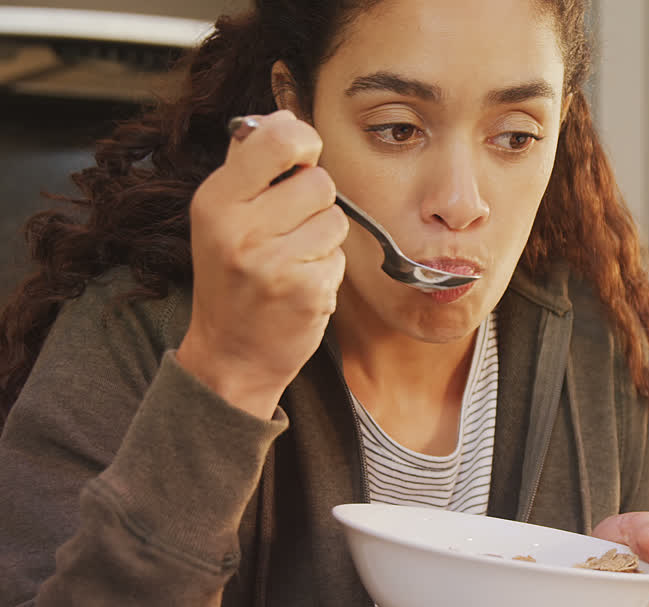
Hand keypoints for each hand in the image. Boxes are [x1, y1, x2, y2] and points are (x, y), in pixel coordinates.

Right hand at [177, 110, 347, 418]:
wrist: (231, 354)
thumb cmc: (233, 279)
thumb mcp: (221, 217)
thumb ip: (249, 166)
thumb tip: (284, 116)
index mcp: (215, 200)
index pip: (278, 137)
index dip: (303, 140)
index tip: (303, 155)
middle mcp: (238, 228)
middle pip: (319, 181)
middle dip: (316, 202)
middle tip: (290, 228)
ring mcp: (272, 261)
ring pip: (335, 218)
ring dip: (324, 238)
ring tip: (293, 259)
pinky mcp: (305, 290)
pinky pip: (339, 257)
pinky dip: (327, 271)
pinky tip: (300, 286)